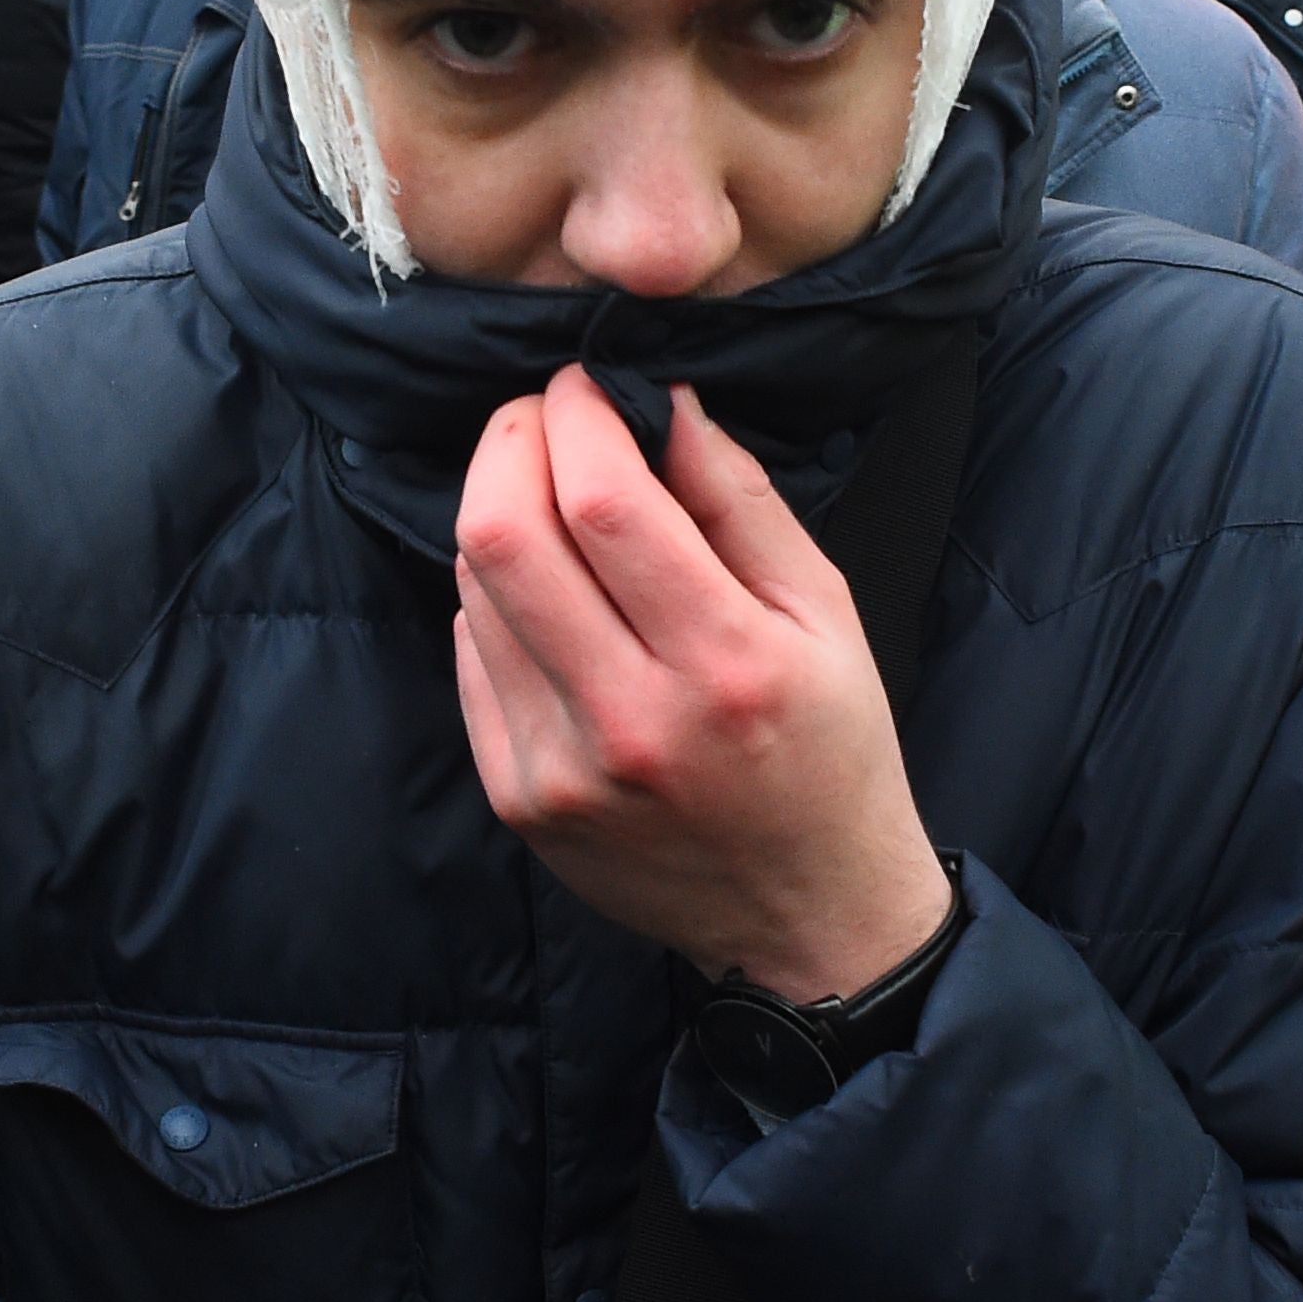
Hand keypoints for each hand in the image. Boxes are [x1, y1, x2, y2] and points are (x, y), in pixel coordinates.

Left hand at [454, 372, 954, 1002]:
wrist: (809, 916)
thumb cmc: (832, 750)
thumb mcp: (826, 613)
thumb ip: (741, 500)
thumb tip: (661, 401)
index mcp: (727, 665)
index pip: (603, 503)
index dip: (575, 417)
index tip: (584, 385)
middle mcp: (631, 722)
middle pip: (504, 537)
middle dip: (510, 444)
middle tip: (543, 421)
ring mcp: (560, 770)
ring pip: (473, 591)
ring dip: (500, 517)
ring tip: (554, 508)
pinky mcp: (517, 800)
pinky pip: (471, 656)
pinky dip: (496, 601)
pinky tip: (549, 599)